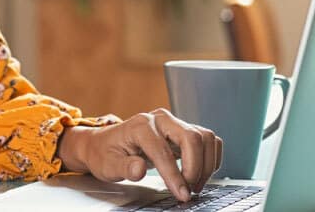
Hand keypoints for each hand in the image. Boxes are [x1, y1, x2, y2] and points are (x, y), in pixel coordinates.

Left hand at [57, 110, 222, 202]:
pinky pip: (207, 140)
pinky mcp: (182, 131)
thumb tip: (139, 169)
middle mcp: (160, 120)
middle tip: (189, 190)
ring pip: (204, 137)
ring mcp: (173, 124)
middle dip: (195, 167)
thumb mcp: (108, 165)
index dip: (175, 175)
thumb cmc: (105, 153)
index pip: (163, 151)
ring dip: (206, 164)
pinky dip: (210, 158)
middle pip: (192, 137)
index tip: (182, 194)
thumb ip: (124, 167)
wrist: (104, 144)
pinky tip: (201, 173)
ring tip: (195, 184)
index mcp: (141, 126)